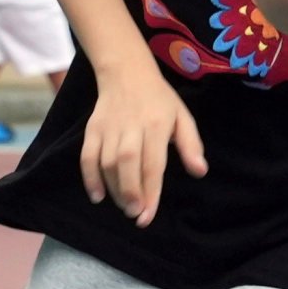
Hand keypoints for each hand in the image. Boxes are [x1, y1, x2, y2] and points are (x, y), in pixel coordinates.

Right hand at [80, 61, 205, 224]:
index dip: (150, 192)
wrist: (126, 72)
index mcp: (156, 125)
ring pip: (107, 163)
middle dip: (130, 193)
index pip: (153, 164)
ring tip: (125, 207)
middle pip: (127, 164)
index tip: (148, 216)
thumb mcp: (182, 117)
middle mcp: (131, 127)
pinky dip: (89, 178)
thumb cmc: (159, 100)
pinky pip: (87, 156)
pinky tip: (98, 196)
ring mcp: (109, 128)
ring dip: (113, 189)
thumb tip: (200, 171)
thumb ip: (191, 145)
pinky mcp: (93, 129)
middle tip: (135, 214)